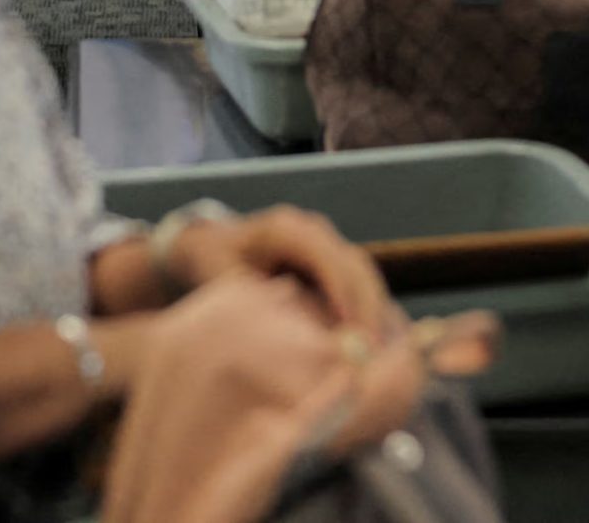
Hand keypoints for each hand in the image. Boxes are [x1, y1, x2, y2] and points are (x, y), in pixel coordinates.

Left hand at [170, 205, 396, 339]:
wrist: (212, 246)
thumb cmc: (212, 262)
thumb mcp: (221, 279)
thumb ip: (248, 298)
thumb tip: (280, 329)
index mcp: (284, 229)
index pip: (325, 257)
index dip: (341, 292)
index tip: (351, 332)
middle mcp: (313, 232)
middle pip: (354, 265)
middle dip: (368, 308)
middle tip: (373, 355)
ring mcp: (327, 246)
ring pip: (363, 276)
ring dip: (374, 314)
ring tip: (376, 358)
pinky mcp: (333, 266)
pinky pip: (358, 287)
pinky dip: (366, 315)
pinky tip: (368, 350)